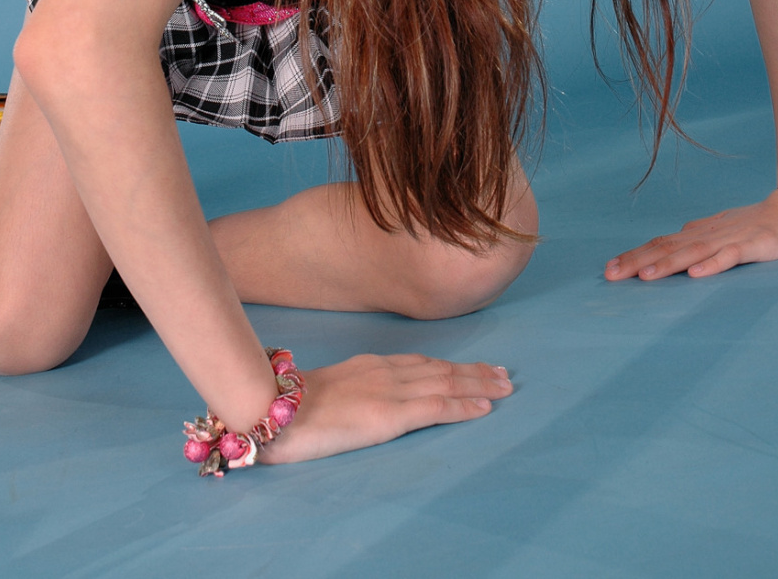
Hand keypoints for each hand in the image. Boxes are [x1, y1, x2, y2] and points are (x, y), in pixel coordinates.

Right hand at [262, 353, 511, 463]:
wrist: (273, 409)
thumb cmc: (288, 405)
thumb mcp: (324, 389)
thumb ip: (346, 390)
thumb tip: (354, 401)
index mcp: (369, 365)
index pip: (420, 363)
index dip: (450, 365)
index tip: (475, 366)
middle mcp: (385, 371)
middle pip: (440, 369)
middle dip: (474, 372)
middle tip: (505, 374)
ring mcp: (390, 391)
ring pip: (446, 383)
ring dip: (479, 385)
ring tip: (505, 386)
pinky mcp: (390, 415)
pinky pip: (436, 408)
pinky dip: (463, 406)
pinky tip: (484, 408)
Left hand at [604, 187, 777, 281]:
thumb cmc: (759, 222)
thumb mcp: (722, 231)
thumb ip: (697, 239)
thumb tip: (669, 245)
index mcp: (700, 232)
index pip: (661, 244)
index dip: (635, 255)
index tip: (610, 268)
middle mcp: (710, 234)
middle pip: (669, 248)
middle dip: (638, 262)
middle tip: (611, 275)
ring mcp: (732, 239)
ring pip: (694, 252)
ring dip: (667, 264)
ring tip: (644, 276)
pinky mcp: (756, 246)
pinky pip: (732, 257)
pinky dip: (712, 264)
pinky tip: (696, 274)